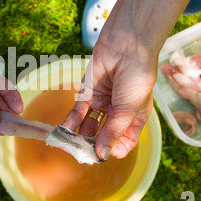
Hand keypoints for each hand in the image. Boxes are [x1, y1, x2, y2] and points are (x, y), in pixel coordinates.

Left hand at [64, 30, 156, 159]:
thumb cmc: (137, 76)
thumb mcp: (129, 108)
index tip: (103, 155)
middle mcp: (118, 112)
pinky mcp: (87, 92)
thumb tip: (102, 154)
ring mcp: (102, 102)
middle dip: (94, 145)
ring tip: (72, 145)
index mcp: (134, 117)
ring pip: (89, 125)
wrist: (126, 45)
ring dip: (81, 135)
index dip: (114, 150)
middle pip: (104, 135)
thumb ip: (114, 131)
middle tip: (83, 154)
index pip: (124, 141)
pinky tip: (64, 131)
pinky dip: (71, 121)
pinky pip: (77, 111)